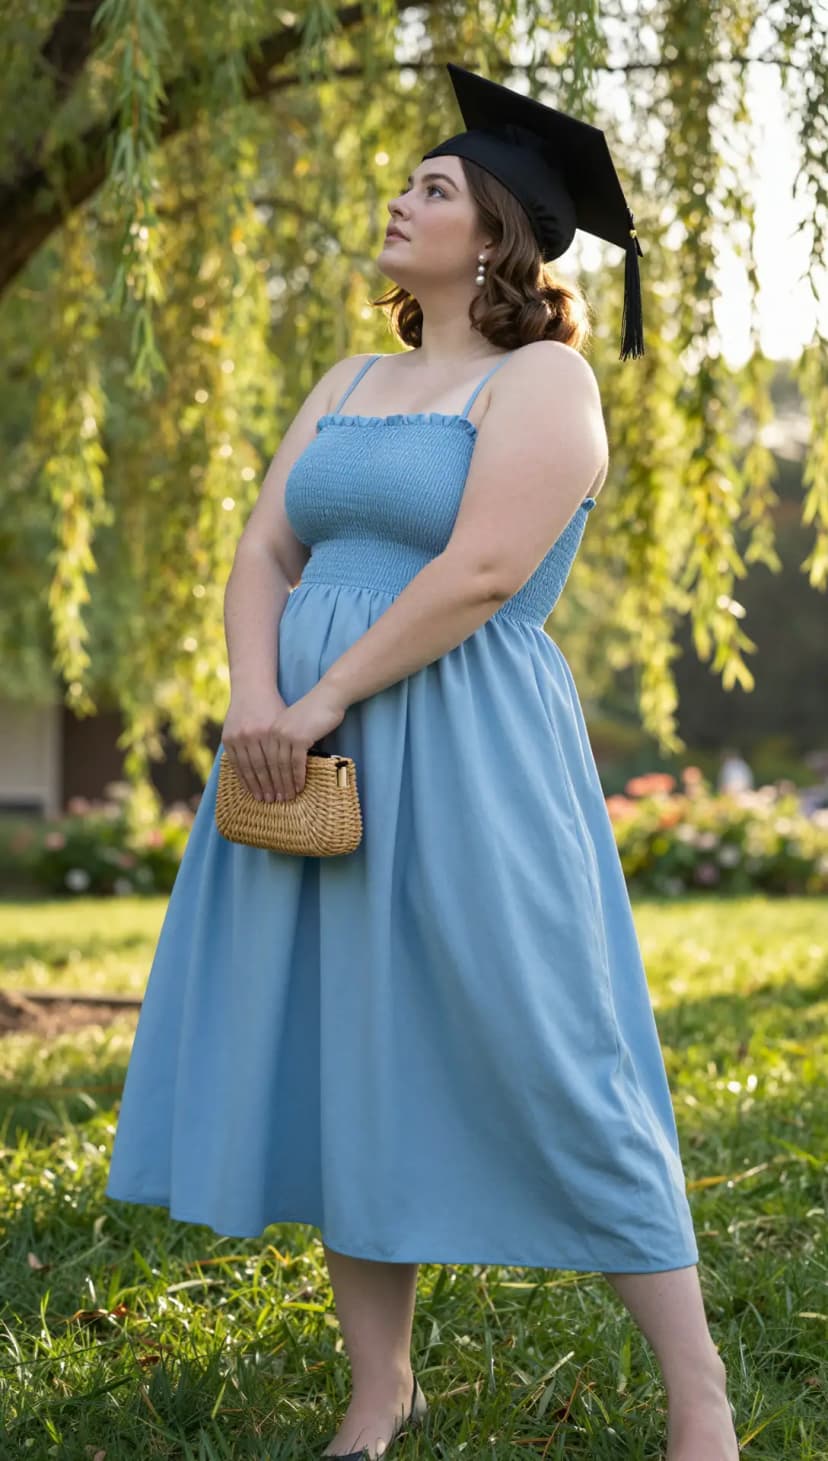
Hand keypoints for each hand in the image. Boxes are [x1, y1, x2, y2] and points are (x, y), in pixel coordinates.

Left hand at [221, 681, 346, 802]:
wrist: (328, 697)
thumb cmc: (312, 713)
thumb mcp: (292, 728)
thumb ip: (284, 742)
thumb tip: (280, 765)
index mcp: (267, 730)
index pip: (259, 759)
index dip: (259, 778)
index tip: (261, 792)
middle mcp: (272, 733)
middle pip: (268, 764)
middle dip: (270, 785)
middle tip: (273, 800)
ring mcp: (285, 735)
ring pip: (281, 766)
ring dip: (284, 784)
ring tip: (287, 797)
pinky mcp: (299, 738)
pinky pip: (296, 762)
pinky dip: (297, 776)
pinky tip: (299, 787)